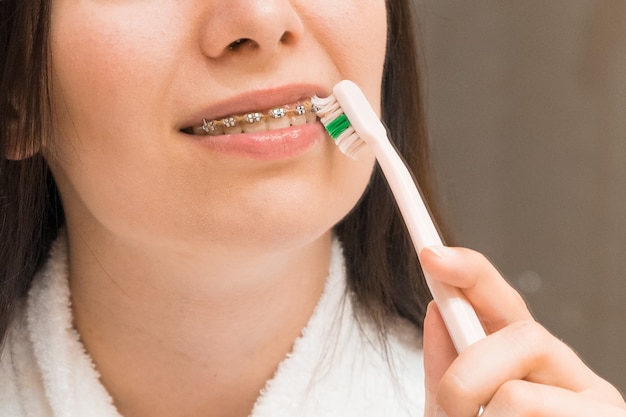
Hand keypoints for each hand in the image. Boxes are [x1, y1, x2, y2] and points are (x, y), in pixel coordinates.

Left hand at [420, 246, 625, 416]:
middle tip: (452, 412)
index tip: (432, 255)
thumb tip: (435, 312)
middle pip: (521, 336)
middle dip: (466, 376)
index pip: (503, 302)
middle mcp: (569, 376)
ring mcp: (595, 407)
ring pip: (520, 396)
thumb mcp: (456, 416)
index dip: (470, 273)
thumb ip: (446, 369)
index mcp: (528, 364)